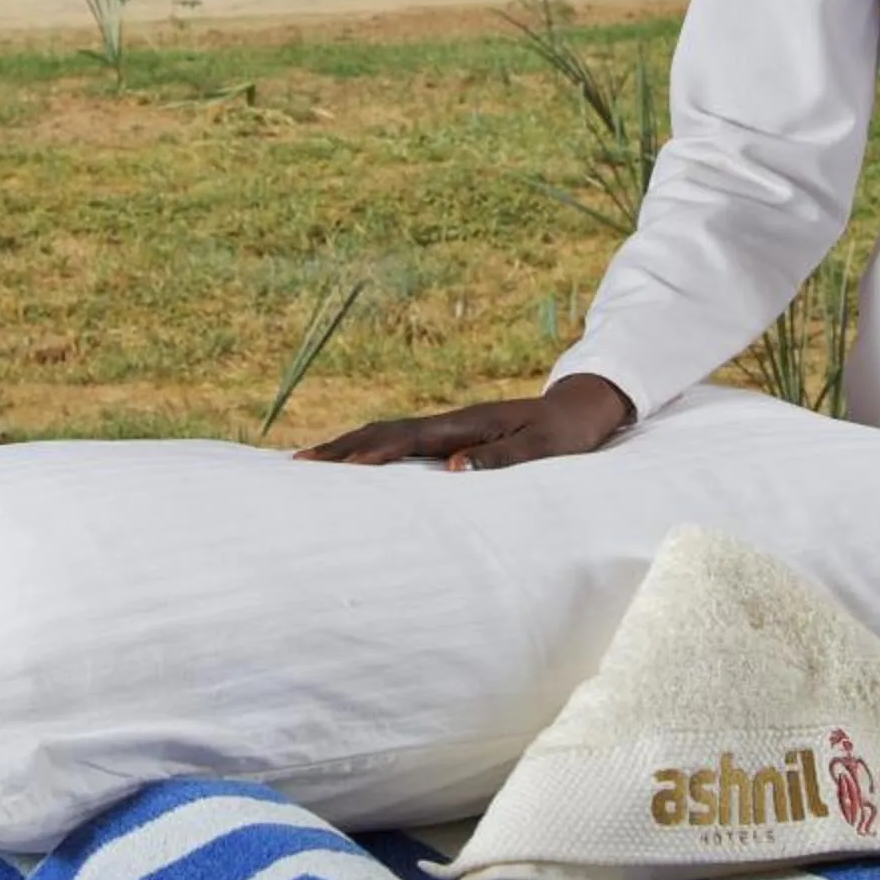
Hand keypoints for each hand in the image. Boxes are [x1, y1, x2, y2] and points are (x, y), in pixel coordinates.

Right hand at [295, 376, 634, 471]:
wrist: (584, 408)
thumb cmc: (566, 434)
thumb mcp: (543, 449)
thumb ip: (501, 459)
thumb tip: (451, 470)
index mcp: (464, 425)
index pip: (404, 440)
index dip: (369, 455)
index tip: (336, 471)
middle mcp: (449, 422)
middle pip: (381, 431)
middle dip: (339, 447)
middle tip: (296, 464)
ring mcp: (449, 427)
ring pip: (386, 434)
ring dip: (349, 447)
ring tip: (310, 462)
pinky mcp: (453, 436)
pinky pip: (401, 443)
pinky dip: (371, 450)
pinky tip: (359, 464)